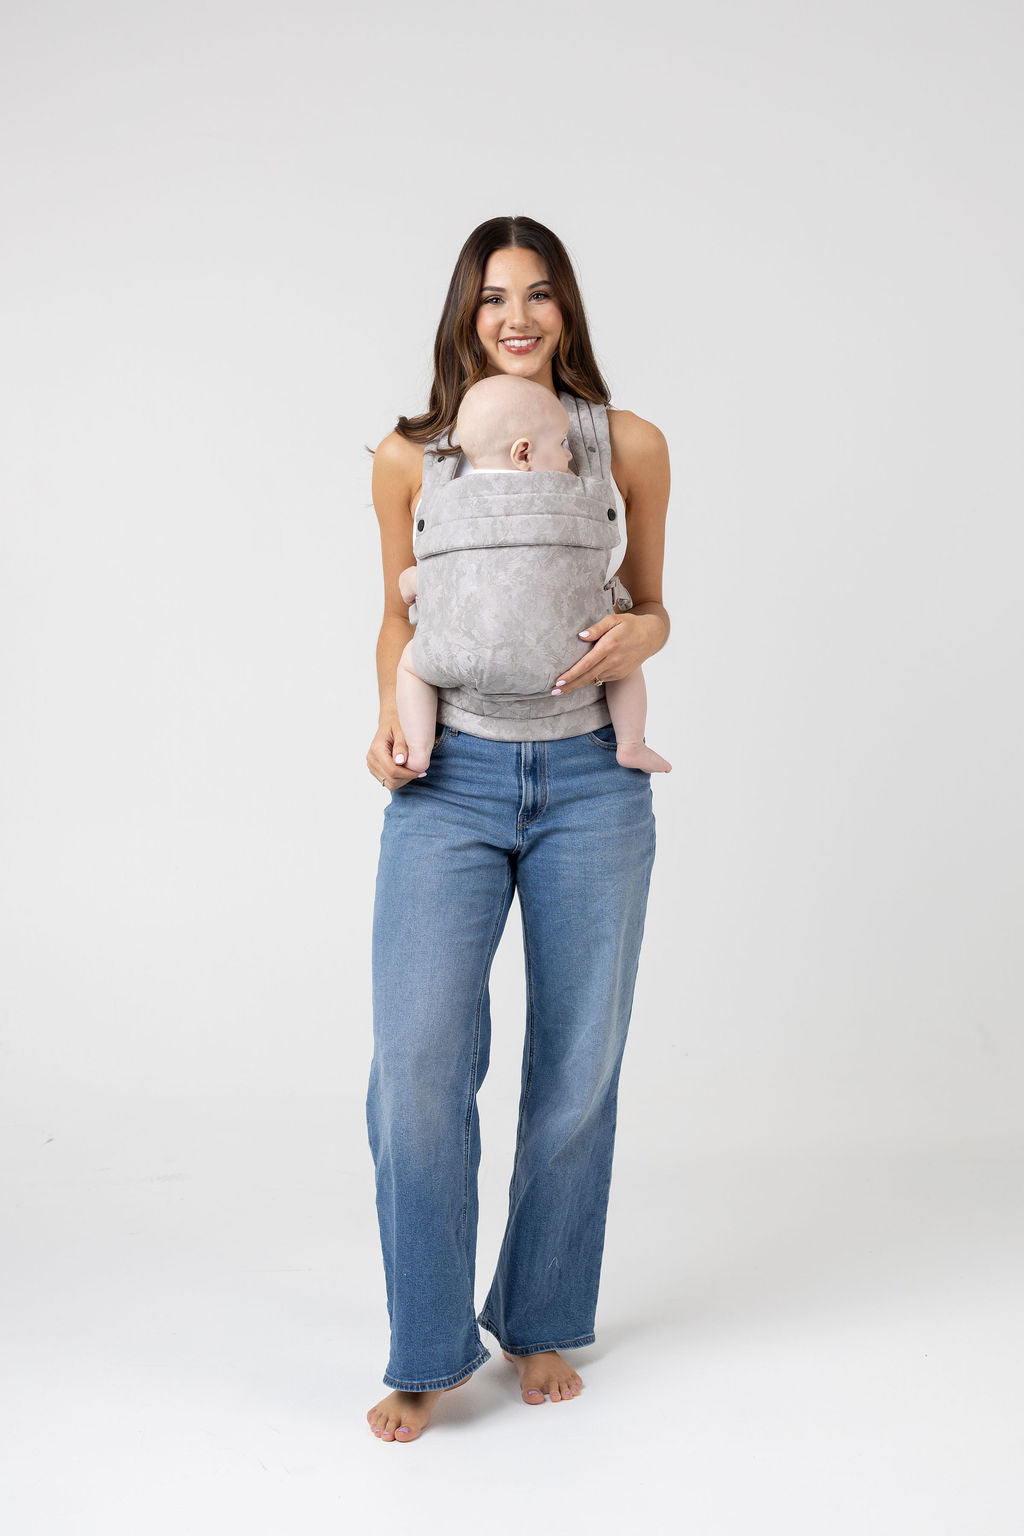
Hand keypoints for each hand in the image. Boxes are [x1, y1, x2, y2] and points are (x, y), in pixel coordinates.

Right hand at [367, 716, 422, 789]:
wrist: (389, 722)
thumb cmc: (397, 724)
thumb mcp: (401, 730)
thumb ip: (401, 745)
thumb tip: (400, 761)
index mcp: (376, 749)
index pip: (392, 771)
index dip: (409, 774)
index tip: (422, 772)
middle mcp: (371, 759)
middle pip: (391, 779)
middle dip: (407, 778)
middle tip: (420, 771)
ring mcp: (371, 765)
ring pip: (389, 783)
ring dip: (403, 780)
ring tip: (413, 770)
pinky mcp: (374, 769)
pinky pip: (388, 782)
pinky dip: (399, 779)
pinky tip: (406, 770)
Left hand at [550, 612, 666, 693]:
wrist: (651, 636)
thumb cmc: (630, 625)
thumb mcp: (614, 619)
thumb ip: (597, 627)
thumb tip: (581, 636)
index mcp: (610, 646)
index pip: (586, 664)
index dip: (572, 674)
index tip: (559, 681)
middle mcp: (613, 660)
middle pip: (587, 677)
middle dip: (570, 686)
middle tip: (554, 691)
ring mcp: (617, 670)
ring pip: (593, 680)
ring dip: (577, 685)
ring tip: (561, 690)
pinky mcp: (620, 674)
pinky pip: (601, 679)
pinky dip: (589, 681)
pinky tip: (578, 682)